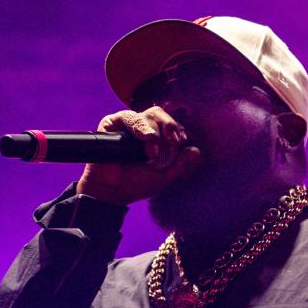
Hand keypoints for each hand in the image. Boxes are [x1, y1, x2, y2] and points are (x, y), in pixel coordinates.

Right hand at [76, 107, 202, 205]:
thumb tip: (197, 151)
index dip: (178, 130)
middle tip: (174, 140)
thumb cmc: (135, 184)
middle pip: (160, 114)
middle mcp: (142, 128)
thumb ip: (180, 164)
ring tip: (153, 147)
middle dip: (170, 124)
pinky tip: (145, 139)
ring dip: (155, 129)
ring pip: (146, 115)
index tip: (182, 142)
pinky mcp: (111, 124)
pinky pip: (127, 117)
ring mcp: (127, 125)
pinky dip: (139, 127)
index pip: (171, 125)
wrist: (111, 192)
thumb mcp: (163, 176)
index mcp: (156, 137)